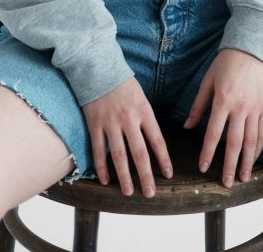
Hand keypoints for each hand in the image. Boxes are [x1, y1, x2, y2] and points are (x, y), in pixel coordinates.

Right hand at [82, 75, 173, 197]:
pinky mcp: (94, 124)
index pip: (157, 140)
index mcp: (143, 111)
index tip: (168, 174)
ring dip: (124, 176)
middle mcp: (128, 119)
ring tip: (128, 192)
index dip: (163, 159)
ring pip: (118, 155)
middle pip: (139, 152)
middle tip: (150, 193)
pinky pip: (98, 150)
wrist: (98, 68)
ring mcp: (110, 123)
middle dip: (146, 175)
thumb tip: (152, 141)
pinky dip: (101, 167)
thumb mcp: (141, 97)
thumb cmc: (123, 83)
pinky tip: (105, 180)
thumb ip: (145, 118)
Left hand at [183, 47, 262, 187]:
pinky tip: (254, 158)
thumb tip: (187, 126)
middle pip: (235, 143)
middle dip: (230, 165)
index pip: (213, 133)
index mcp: (222, 100)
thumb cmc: (225, 64)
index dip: (208, 152)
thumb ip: (198, 106)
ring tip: (244, 178)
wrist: (251, 49)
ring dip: (247, 162)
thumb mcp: (207, 82)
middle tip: (227, 183)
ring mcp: (255, 109)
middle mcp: (240, 107)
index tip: (204, 167)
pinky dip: (259, 148)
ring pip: (252, 141)